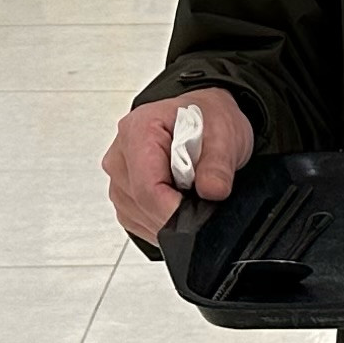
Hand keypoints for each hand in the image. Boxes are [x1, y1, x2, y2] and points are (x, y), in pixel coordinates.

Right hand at [103, 87, 249, 243]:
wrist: (203, 119)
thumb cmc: (206, 119)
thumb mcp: (224, 133)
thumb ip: (218, 164)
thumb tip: (213, 190)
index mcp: (138, 130)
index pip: (147, 187)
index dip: (174, 210)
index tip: (199, 217)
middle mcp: (121, 155)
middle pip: (142, 204)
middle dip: (176, 212)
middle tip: (202, 195)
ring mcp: (119, 178)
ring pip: (140, 218)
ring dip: (170, 216)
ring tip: (190, 189)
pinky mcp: (124, 196)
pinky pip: (140, 223)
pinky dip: (163, 219)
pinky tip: (178, 199)